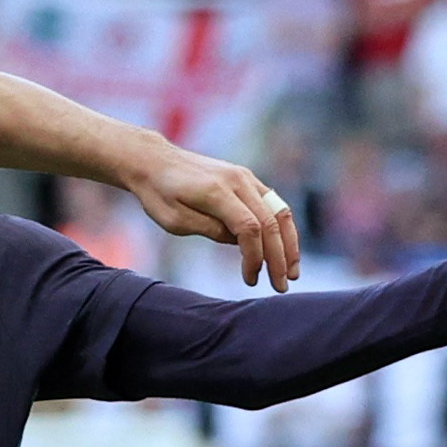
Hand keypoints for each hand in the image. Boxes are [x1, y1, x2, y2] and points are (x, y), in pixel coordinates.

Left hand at [124, 136, 299, 291]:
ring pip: (280, 211)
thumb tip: (241, 243)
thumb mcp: (174, 220)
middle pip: (270, 222)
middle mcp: (237, 180)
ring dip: (289, 244)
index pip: (249, 228)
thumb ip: (210, 230)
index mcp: (216, 191)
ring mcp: (245, 177)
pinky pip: (273, 204)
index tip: (250, 279)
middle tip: (281, 286)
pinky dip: (282, 228)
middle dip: (279, 258)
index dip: (255, 257)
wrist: (154, 161)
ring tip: (292, 271)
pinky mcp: (247, 178)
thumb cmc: (159, 194)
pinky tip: (283, 250)